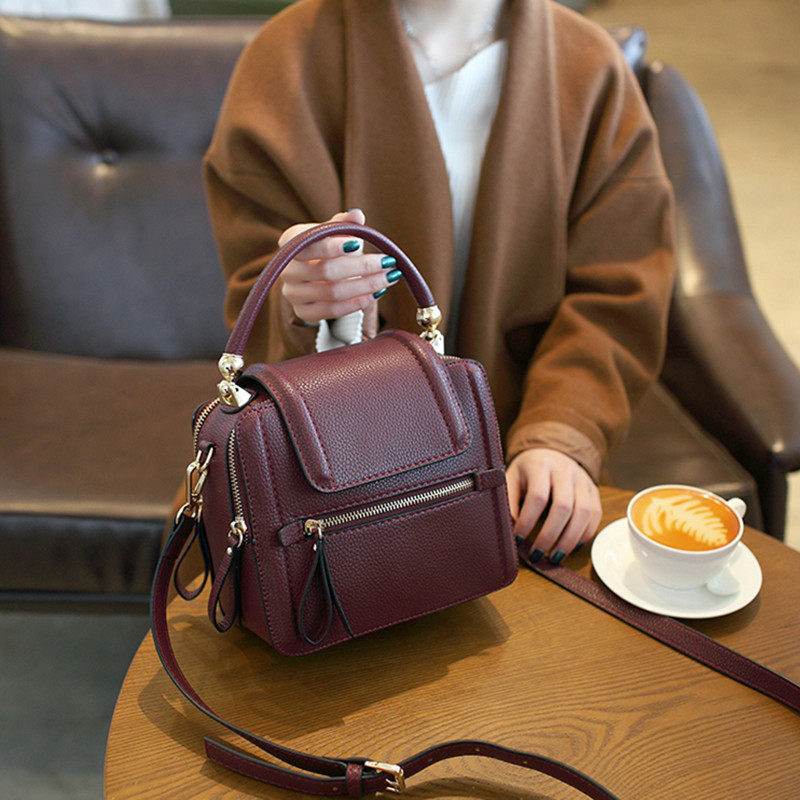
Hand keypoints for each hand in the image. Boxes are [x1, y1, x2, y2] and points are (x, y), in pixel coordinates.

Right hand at [279, 209, 399, 323]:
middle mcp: (286, 269)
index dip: (333, 246)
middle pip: (327, 271)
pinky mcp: (303, 312)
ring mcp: (292, 293)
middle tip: (388, 263)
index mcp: (290, 241)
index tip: (359, 244)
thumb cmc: (326, 247)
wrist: (313, 274)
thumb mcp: (333, 231)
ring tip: (388, 278)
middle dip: (362, 267)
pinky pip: (332, 311)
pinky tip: (374, 295)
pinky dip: (356, 304)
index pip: (310, 245)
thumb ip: (344, 223)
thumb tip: (357, 214)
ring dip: (365, 286)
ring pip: (333, 293)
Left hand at [505, 448, 601, 563]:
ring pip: (583, 513)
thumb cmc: (527, 471)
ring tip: (555, 557)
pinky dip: (584, 535)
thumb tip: (510, 529)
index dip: (528, 522)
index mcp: (541, 465)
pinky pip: (595, 516)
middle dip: (550, 536)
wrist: (552, 453)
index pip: (537, 497)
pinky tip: (570, 547)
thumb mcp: (512, 479)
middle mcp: (565, 470)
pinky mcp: (594, 491)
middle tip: (537, 554)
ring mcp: (583, 480)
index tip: (518, 540)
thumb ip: (508, 501)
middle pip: (563, 507)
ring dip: (569, 540)